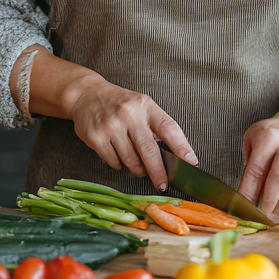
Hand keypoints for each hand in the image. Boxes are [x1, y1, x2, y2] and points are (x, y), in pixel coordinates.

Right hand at [17, 48, 198, 189]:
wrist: (87, 95)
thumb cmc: (120, 103)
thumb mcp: (142, 106)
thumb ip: (156, 127)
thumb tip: (175, 155)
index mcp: (146, 105)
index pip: (168, 128)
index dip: (182, 147)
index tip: (191, 162)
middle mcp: (129, 114)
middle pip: (149, 150)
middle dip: (159, 172)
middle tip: (163, 184)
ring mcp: (111, 126)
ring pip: (131, 160)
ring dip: (138, 170)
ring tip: (139, 168)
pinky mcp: (96, 137)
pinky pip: (114, 162)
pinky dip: (120, 165)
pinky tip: (120, 156)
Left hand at [238, 112, 278, 221]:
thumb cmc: (272, 136)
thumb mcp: (253, 138)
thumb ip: (249, 163)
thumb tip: (245, 195)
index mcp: (269, 137)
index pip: (257, 168)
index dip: (248, 190)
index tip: (242, 207)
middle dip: (269, 201)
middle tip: (260, 217)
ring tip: (272, 219)